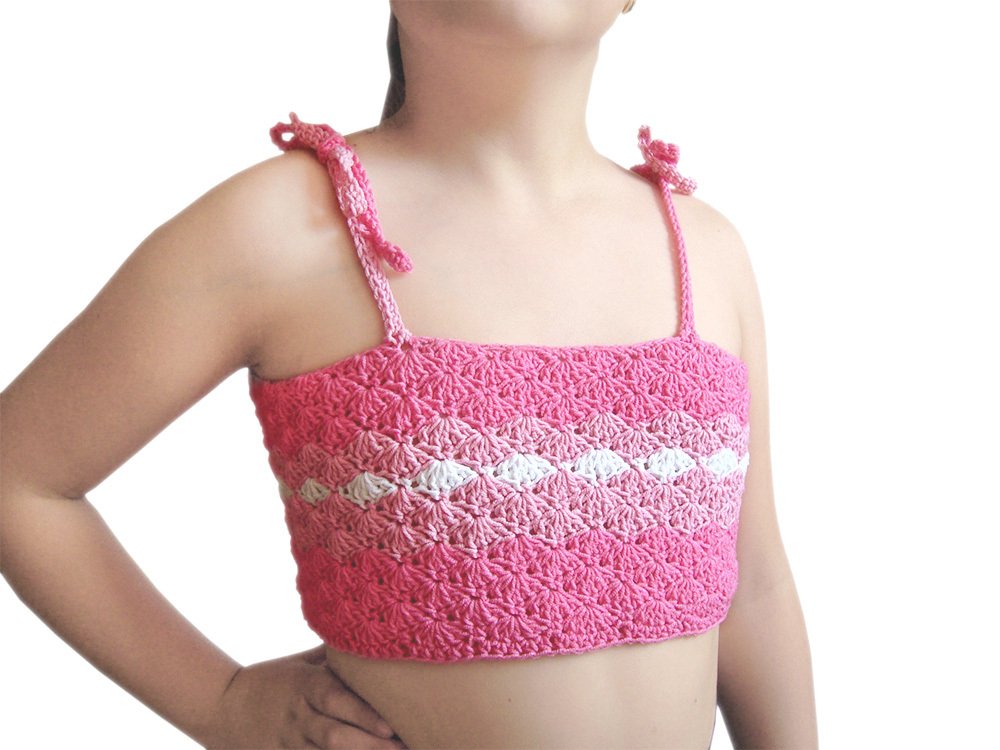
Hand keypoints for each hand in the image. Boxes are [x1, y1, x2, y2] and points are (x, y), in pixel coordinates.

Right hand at [202, 643, 406, 748]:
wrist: (222, 706)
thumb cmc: (273, 680)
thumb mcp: (301, 664)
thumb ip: (334, 657)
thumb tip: (373, 638)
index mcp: (306, 686)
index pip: (337, 700)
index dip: (363, 715)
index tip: (392, 726)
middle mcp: (299, 716)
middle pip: (334, 735)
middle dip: (369, 746)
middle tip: (403, 749)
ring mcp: (289, 742)